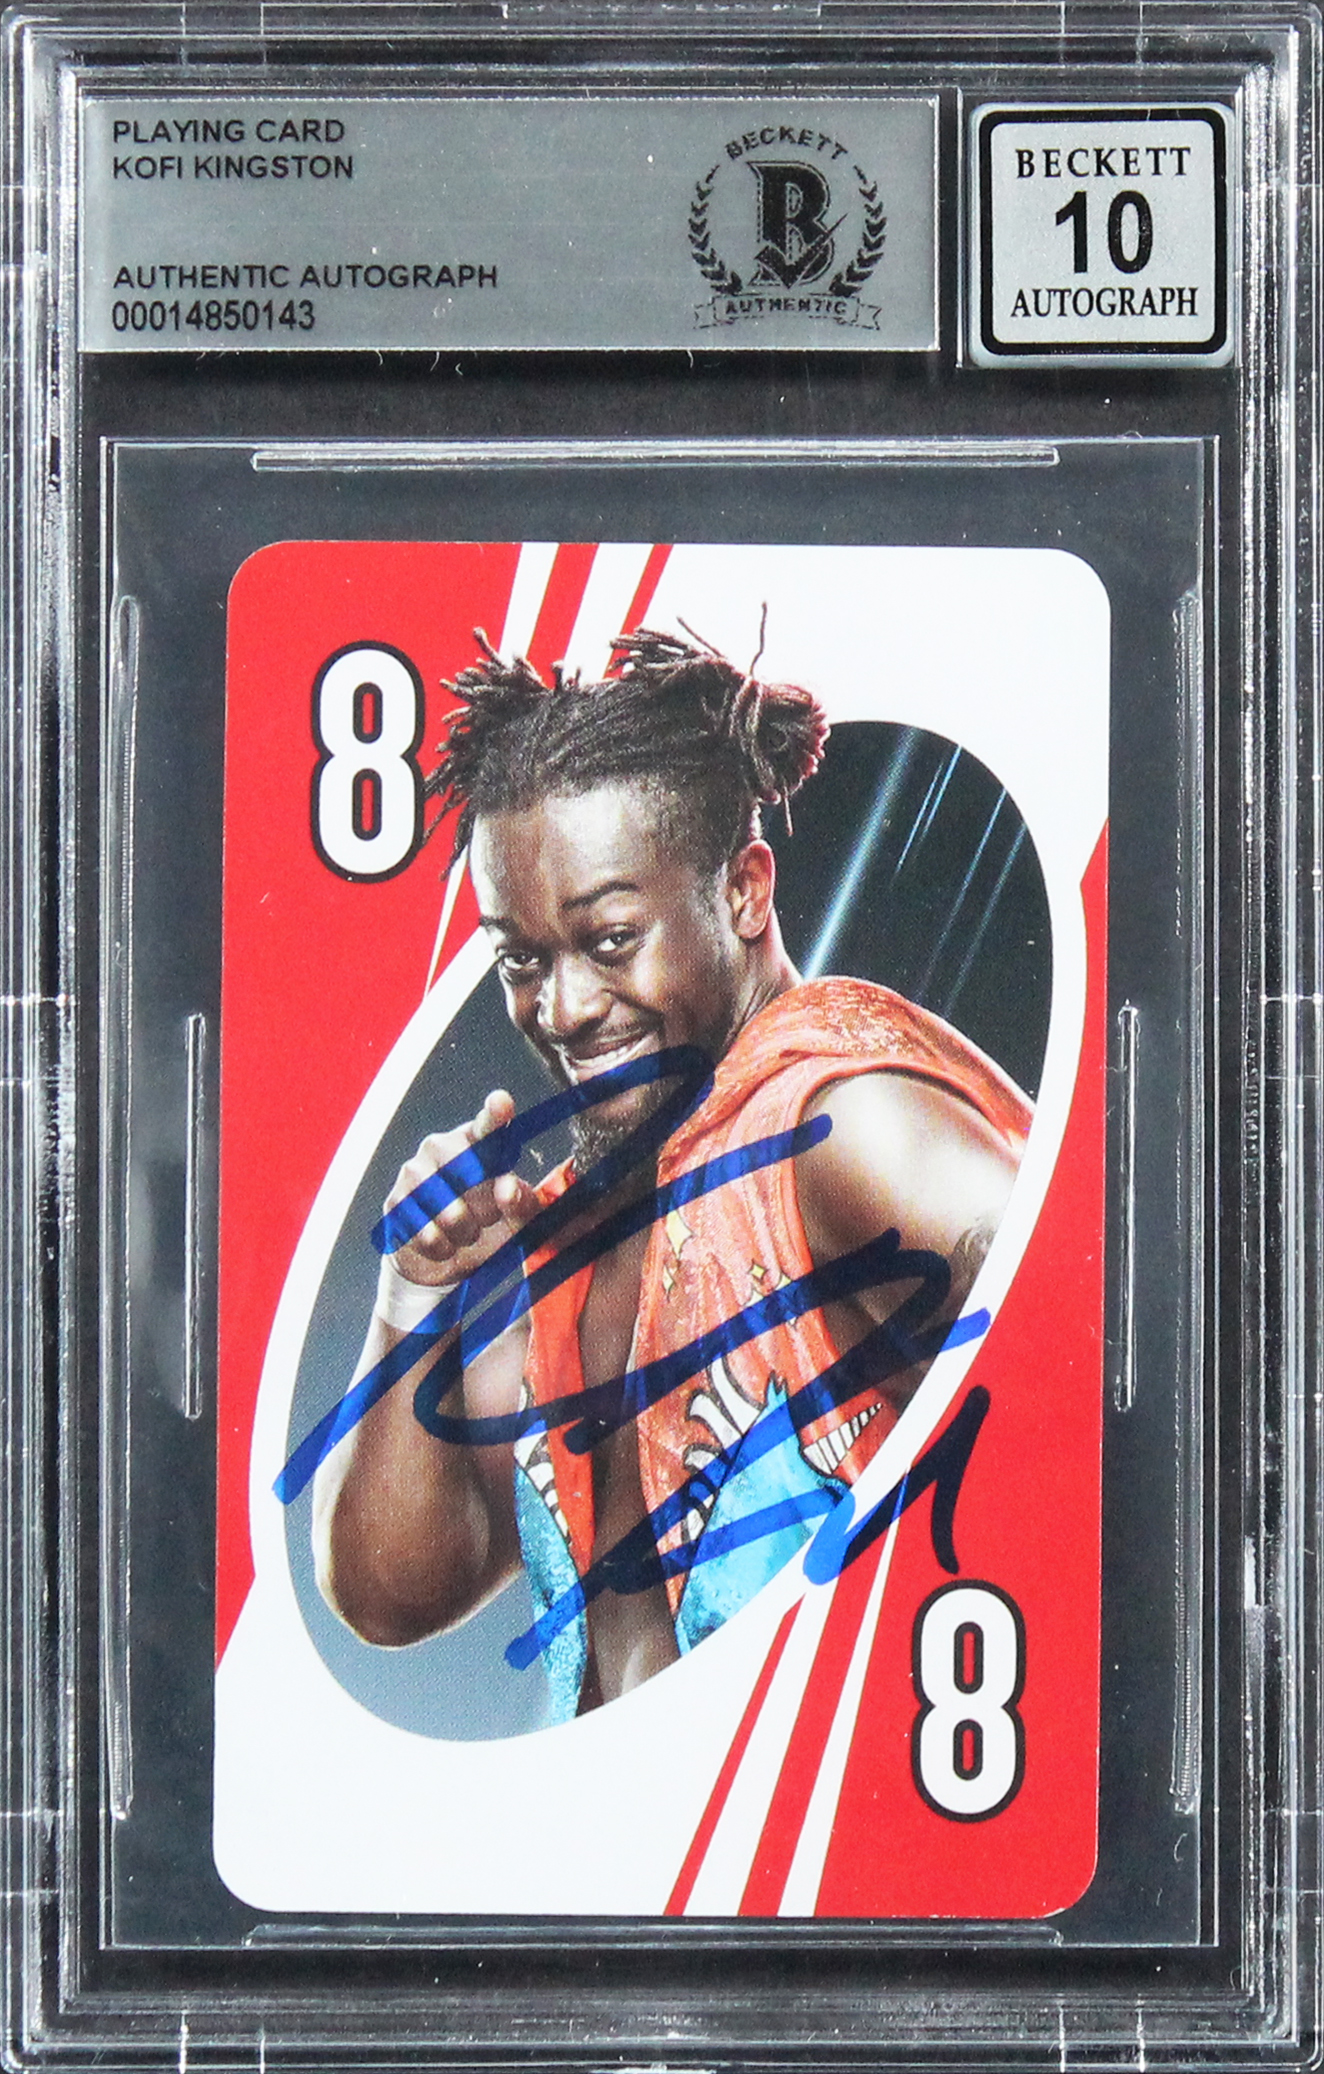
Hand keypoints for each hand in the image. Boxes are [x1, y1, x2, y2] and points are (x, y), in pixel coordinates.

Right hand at [383, 1090, 539, 1289]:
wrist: (447, 1258)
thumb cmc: (488, 1225)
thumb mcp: (517, 1217)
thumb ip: (521, 1202)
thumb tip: (507, 1189)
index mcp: (476, 1141)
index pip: (488, 1125)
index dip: (495, 1114)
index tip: (502, 1102)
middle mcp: (440, 1147)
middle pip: (472, 1177)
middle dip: (488, 1210)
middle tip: (487, 1219)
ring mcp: (413, 1173)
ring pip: (451, 1214)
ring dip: (466, 1235)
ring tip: (465, 1233)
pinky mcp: (394, 1204)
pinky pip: (428, 1235)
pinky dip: (443, 1249)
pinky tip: (444, 1244)